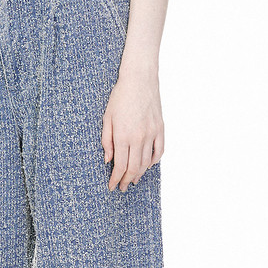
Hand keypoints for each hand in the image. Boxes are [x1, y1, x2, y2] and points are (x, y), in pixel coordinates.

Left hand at [101, 71, 164, 191]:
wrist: (139, 80)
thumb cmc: (120, 97)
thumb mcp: (107, 118)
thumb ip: (106, 140)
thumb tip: (108, 160)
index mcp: (123, 136)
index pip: (120, 166)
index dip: (115, 179)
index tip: (112, 186)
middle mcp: (138, 138)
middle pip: (133, 168)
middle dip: (126, 180)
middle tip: (122, 187)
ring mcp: (151, 134)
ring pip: (146, 162)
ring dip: (139, 174)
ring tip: (133, 180)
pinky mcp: (160, 129)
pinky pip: (159, 151)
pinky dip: (153, 162)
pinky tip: (147, 165)